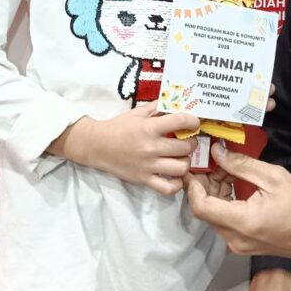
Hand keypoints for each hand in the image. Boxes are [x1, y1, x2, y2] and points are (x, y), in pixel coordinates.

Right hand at [50, 102, 199, 194]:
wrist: (97, 145)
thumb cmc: (117, 127)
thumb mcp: (136, 113)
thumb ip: (156, 107)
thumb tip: (174, 102)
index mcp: (149, 128)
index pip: (181, 121)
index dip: (193, 121)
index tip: (193, 122)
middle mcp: (151, 147)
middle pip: (185, 147)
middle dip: (191, 142)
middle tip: (187, 140)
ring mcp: (148, 166)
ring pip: (181, 168)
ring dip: (186, 162)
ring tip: (181, 157)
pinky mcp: (144, 180)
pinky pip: (168, 188)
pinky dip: (176, 184)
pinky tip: (175, 176)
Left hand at [186, 145, 290, 267]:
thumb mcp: (274, 177)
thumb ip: (242, 165)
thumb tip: (217, 152)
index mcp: (243, 222)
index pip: (200, 206)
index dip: (193, 185)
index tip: (195, 165)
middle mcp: (236, 238)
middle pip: (205, 210)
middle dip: (205, 183)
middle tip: (214, 161)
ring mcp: (239, 244)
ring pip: (213, 215)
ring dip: (215, 191)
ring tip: (227, 169)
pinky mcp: (244, 244)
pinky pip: (225, 221)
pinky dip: (224, 201)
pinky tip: (235, 183)